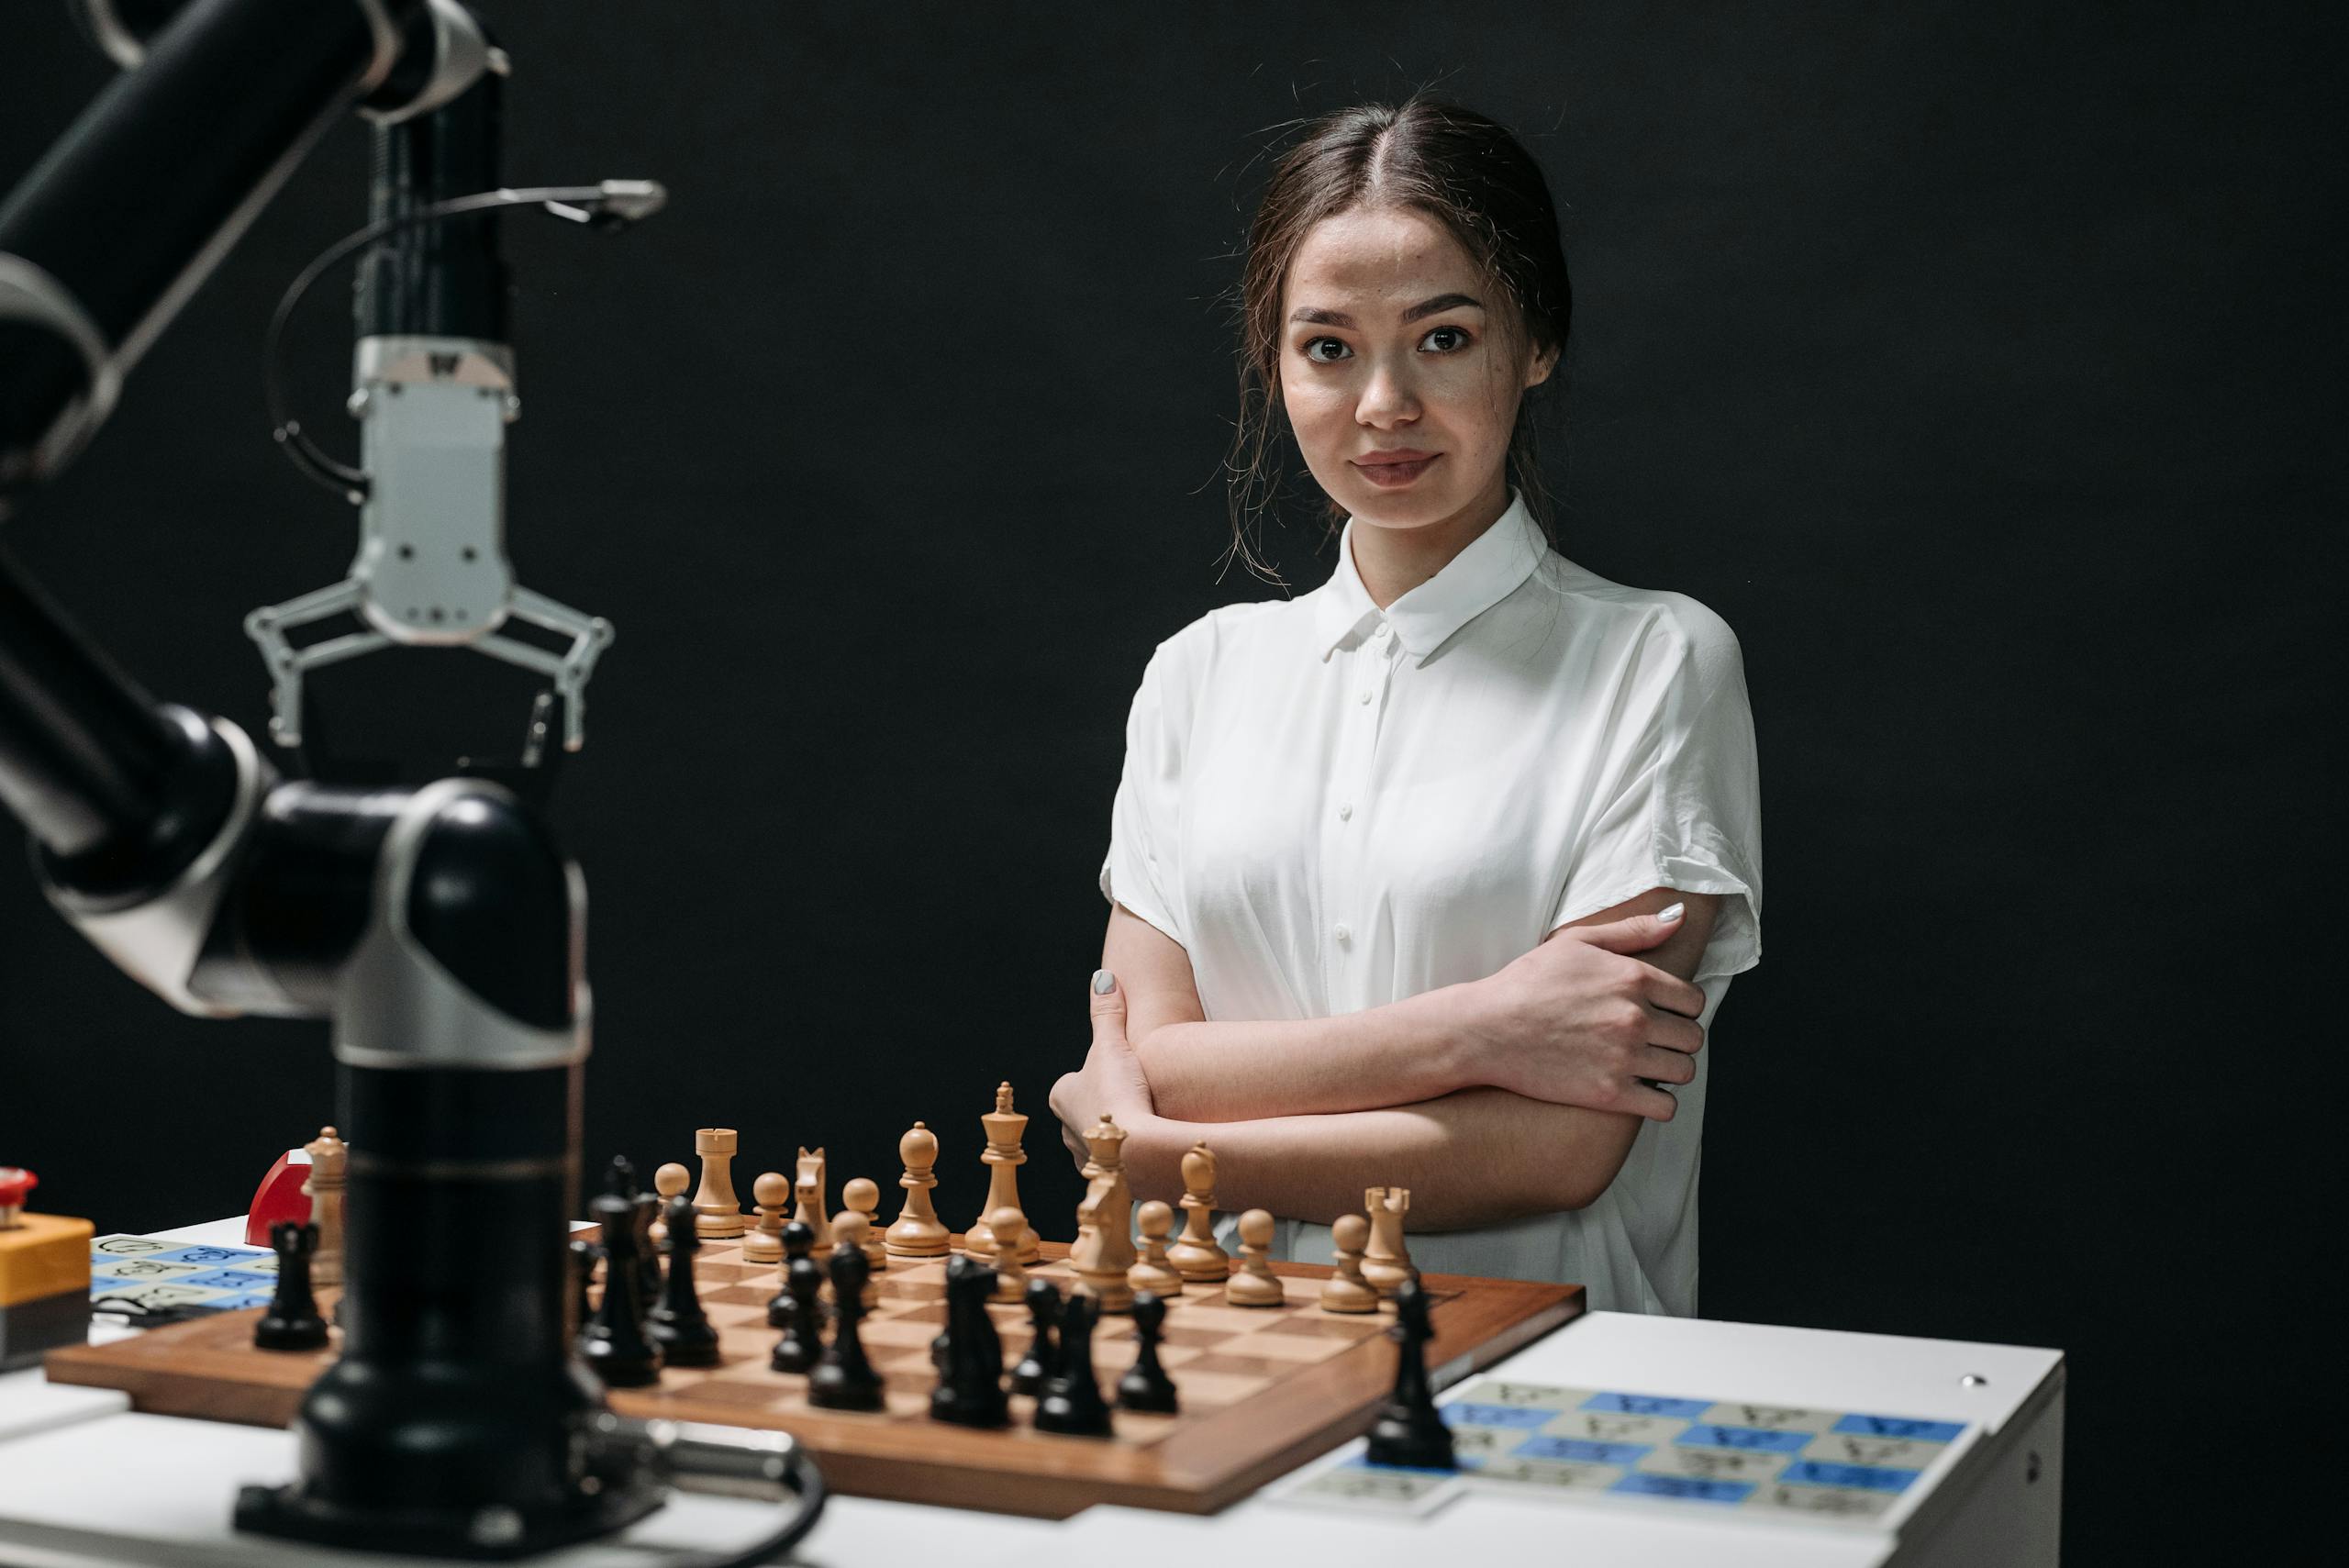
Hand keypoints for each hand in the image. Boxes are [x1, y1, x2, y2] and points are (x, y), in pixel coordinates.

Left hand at [1048, 969, 1156, 1165]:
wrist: (1140, 1151)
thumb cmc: (1120, 1094)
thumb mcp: (1113, 1045)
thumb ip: (1107, 1014)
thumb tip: (1102, 978)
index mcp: (1061, 1097)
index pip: (1073, 1082)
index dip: (1097, 1075)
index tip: (1118, 1073)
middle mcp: (1066, 1131)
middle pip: (1085, 1113)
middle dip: (1106, 1107)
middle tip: (1134, 1097)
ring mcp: (1087, 1159)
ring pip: (1102, 1141)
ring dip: (1121, 1134)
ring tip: (1147, 1123)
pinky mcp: (1111, 1181)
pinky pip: (1121, 1165)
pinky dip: (1133, 1156)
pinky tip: (1152, 1147)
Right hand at [1466, 909, 1708, 1118]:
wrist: (1486, 1030)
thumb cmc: (1527, 982)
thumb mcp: (1576, 942)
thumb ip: (1632, 931)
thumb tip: (1679, 917)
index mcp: (1632, 978)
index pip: (1693, 1000)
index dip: (1681, 1008)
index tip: (1663, 1014)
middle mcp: (1634, 1017)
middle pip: (1693, 1037)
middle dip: (1678, 1039)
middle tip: (1654, 1041)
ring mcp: (1623, 1058)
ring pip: (1684, 1071)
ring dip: (1671, 1069)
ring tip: (1646, 1065)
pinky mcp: (1609, 1094)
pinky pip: (1665, 1107)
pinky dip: (1659, 1103)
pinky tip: (1640, 1091)